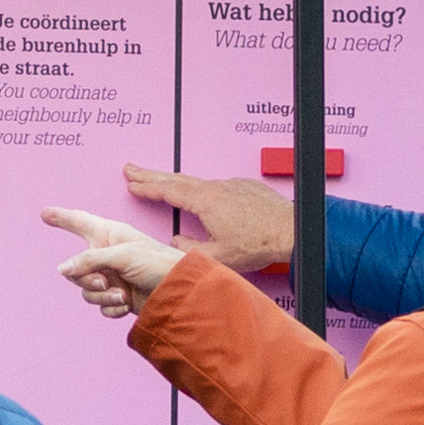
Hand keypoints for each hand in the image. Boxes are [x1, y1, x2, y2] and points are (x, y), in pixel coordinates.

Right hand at [44, 205, 183, 320]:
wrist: (180, 292)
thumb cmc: (158, 263)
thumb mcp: (122, 256)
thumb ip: (89, 260)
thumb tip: (62, 270)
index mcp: (109, 235)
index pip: (80, 222)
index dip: (62, 217)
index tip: (45, 213)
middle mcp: (108, 255)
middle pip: (76, 269)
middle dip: (86, 279)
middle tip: (103, 282)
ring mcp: (113, 278)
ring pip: (87, 291)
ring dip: (101, 296)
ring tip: (120, 295)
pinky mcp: (120, 297)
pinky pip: (101, 306)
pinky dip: (111, 308)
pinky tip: (126, 305)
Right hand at [123, 165, 291, 273]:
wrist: (291, 230)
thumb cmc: (259, 243)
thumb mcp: (217, 255)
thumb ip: (190, 248)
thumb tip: (178, 242)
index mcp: (206, 202)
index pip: (168, 191)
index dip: (147, 187)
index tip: (132, 184)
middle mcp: (217, 188)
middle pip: (177, 178)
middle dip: (151, 174)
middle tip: (132, 169)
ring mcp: (232, 185)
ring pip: (197, 181)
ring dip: (176, 181)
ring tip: (161, 182)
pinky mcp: (246, 187)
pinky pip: (219, 186)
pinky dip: (203, 188)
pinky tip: (202, 194)